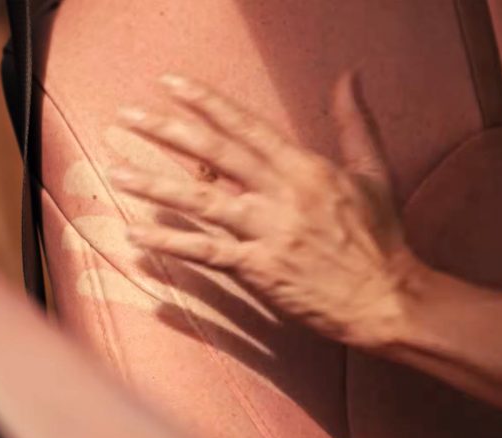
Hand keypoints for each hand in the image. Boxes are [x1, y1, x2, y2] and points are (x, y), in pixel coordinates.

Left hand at [108, 73, 424, 348]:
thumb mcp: (373, 171)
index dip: (206, 102)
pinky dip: (171, 242)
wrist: (385, 297)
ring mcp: (269, 233)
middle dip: (168, 131)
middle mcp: (283, 195)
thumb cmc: (380, 236)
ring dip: (156, 186)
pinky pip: (207, 252)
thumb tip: (350, 75)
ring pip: (203, 203)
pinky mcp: (260, 269)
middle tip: (128, 114)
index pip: (246, 126)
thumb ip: (354, 121)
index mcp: (306, 168)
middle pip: (215, 155)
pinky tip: (137, 233)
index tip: (170, 84)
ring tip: (116, 171)